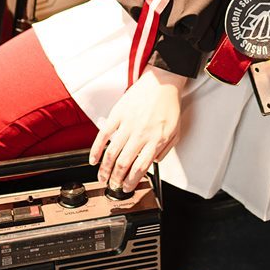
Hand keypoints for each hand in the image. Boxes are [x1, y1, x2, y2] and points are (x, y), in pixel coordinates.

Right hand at [88, 66, 185, 192]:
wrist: (162, 82)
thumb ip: (165, 150)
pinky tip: (94, 159)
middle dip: (116, 179)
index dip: (131, 182)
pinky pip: (103, 135)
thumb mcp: (175, 131)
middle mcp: (141, 134)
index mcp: (156, 140)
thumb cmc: (168, 105)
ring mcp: (128, 124)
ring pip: (112, 153)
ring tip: (102, 178)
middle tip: (113, 186)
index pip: (140, 168)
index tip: (126, 188)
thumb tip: (154, 163)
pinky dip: (96, 150)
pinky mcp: (118, 114)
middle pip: (123, 164)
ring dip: (105, 169)